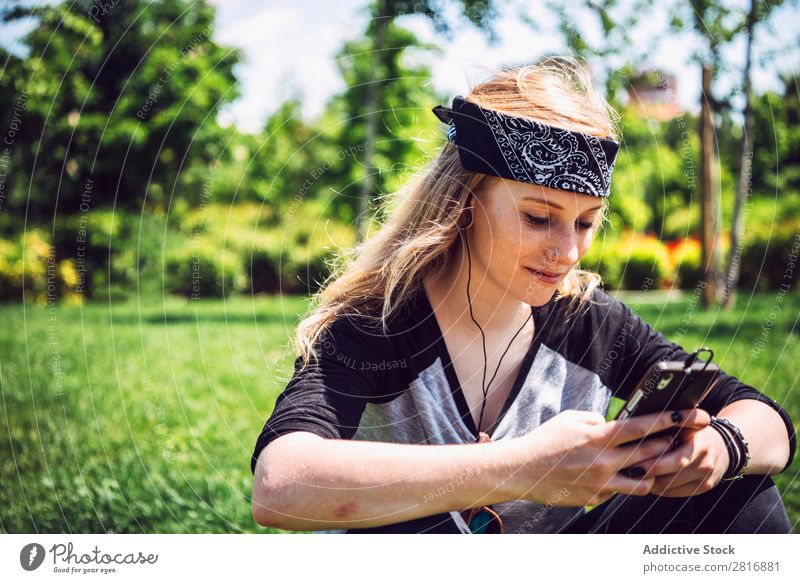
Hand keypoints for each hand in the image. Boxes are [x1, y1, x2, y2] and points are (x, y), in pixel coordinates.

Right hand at [507, 408, 708, 506]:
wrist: (522, 471)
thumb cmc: (545, 440)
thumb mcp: (571, 419)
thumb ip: (597, 419)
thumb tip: (613, 424)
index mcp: (599, 436)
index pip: (644, 426)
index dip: (672, 420)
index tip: (693, 415)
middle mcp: (605, 461)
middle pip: (652, 453)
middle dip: (676, 445)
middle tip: (691, 440)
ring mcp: (601, 483)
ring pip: (644, 481)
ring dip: (654, 472)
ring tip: (656, 465)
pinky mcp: (595, 498)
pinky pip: (619, 492)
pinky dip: (624, 484)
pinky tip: (621, 477)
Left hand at [635, 423, 729, 496]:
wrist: (725, 445)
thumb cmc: (697, 431)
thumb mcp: (686, 424)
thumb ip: (668, 426)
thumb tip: (640, 427)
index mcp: (700, 446)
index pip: (674, 460)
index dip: (652, 463)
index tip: (631, 461)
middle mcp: (704, 464)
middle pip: (670, 477)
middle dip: (647, 475)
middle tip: (627, 472)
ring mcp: (705, 478)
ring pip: (671, 487)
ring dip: (650, 484)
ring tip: (633, 476)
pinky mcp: (704, 488)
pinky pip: (677, 493)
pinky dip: (661, 489)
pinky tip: (648, 482)